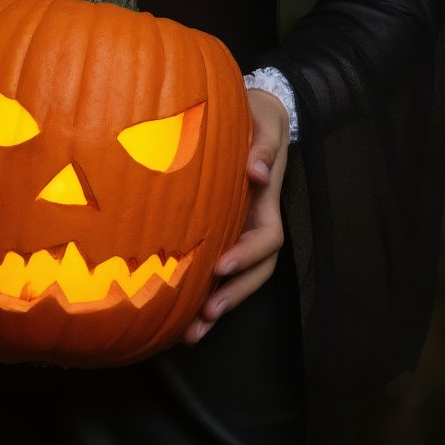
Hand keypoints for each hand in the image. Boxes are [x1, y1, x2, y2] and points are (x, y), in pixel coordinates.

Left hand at [181, 88, 289, 344]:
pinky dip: (201, 293)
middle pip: (255, 271)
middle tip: (206, 316)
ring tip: (191, 334)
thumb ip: (262, 144)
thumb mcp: (263, 119)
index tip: (221, 266)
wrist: (252, 110)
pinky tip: (177, 316)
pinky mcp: (220, 229)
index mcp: (266, 199)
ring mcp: (239, 228)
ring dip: (217, 305)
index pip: (267, 237)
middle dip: (233, 295)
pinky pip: (215, 267)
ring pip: (237, 278)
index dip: (248, 254)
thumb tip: (256, 172)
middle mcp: (254, 220)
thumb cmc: (256, 113)